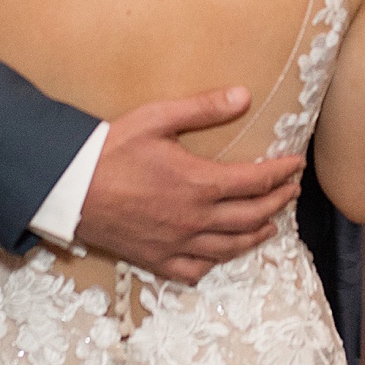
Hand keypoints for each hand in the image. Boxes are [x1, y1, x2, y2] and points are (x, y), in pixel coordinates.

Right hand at [76, 86, 304, 281]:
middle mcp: (194, 219)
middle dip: (278, 202)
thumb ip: (204, 108)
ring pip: (230, 247)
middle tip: (291, 191)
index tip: (295, 165)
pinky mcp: (156, 259)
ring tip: (272, 224)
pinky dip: (215, 263)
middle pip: (251, 216)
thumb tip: (244, 95)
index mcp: (199, 184)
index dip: (281, 173)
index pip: (256, 181)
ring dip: (257, 235)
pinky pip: (195, 269)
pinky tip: (221, 255)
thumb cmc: (113, 149)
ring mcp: (176, 243)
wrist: (69, 188)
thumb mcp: (159, 118)